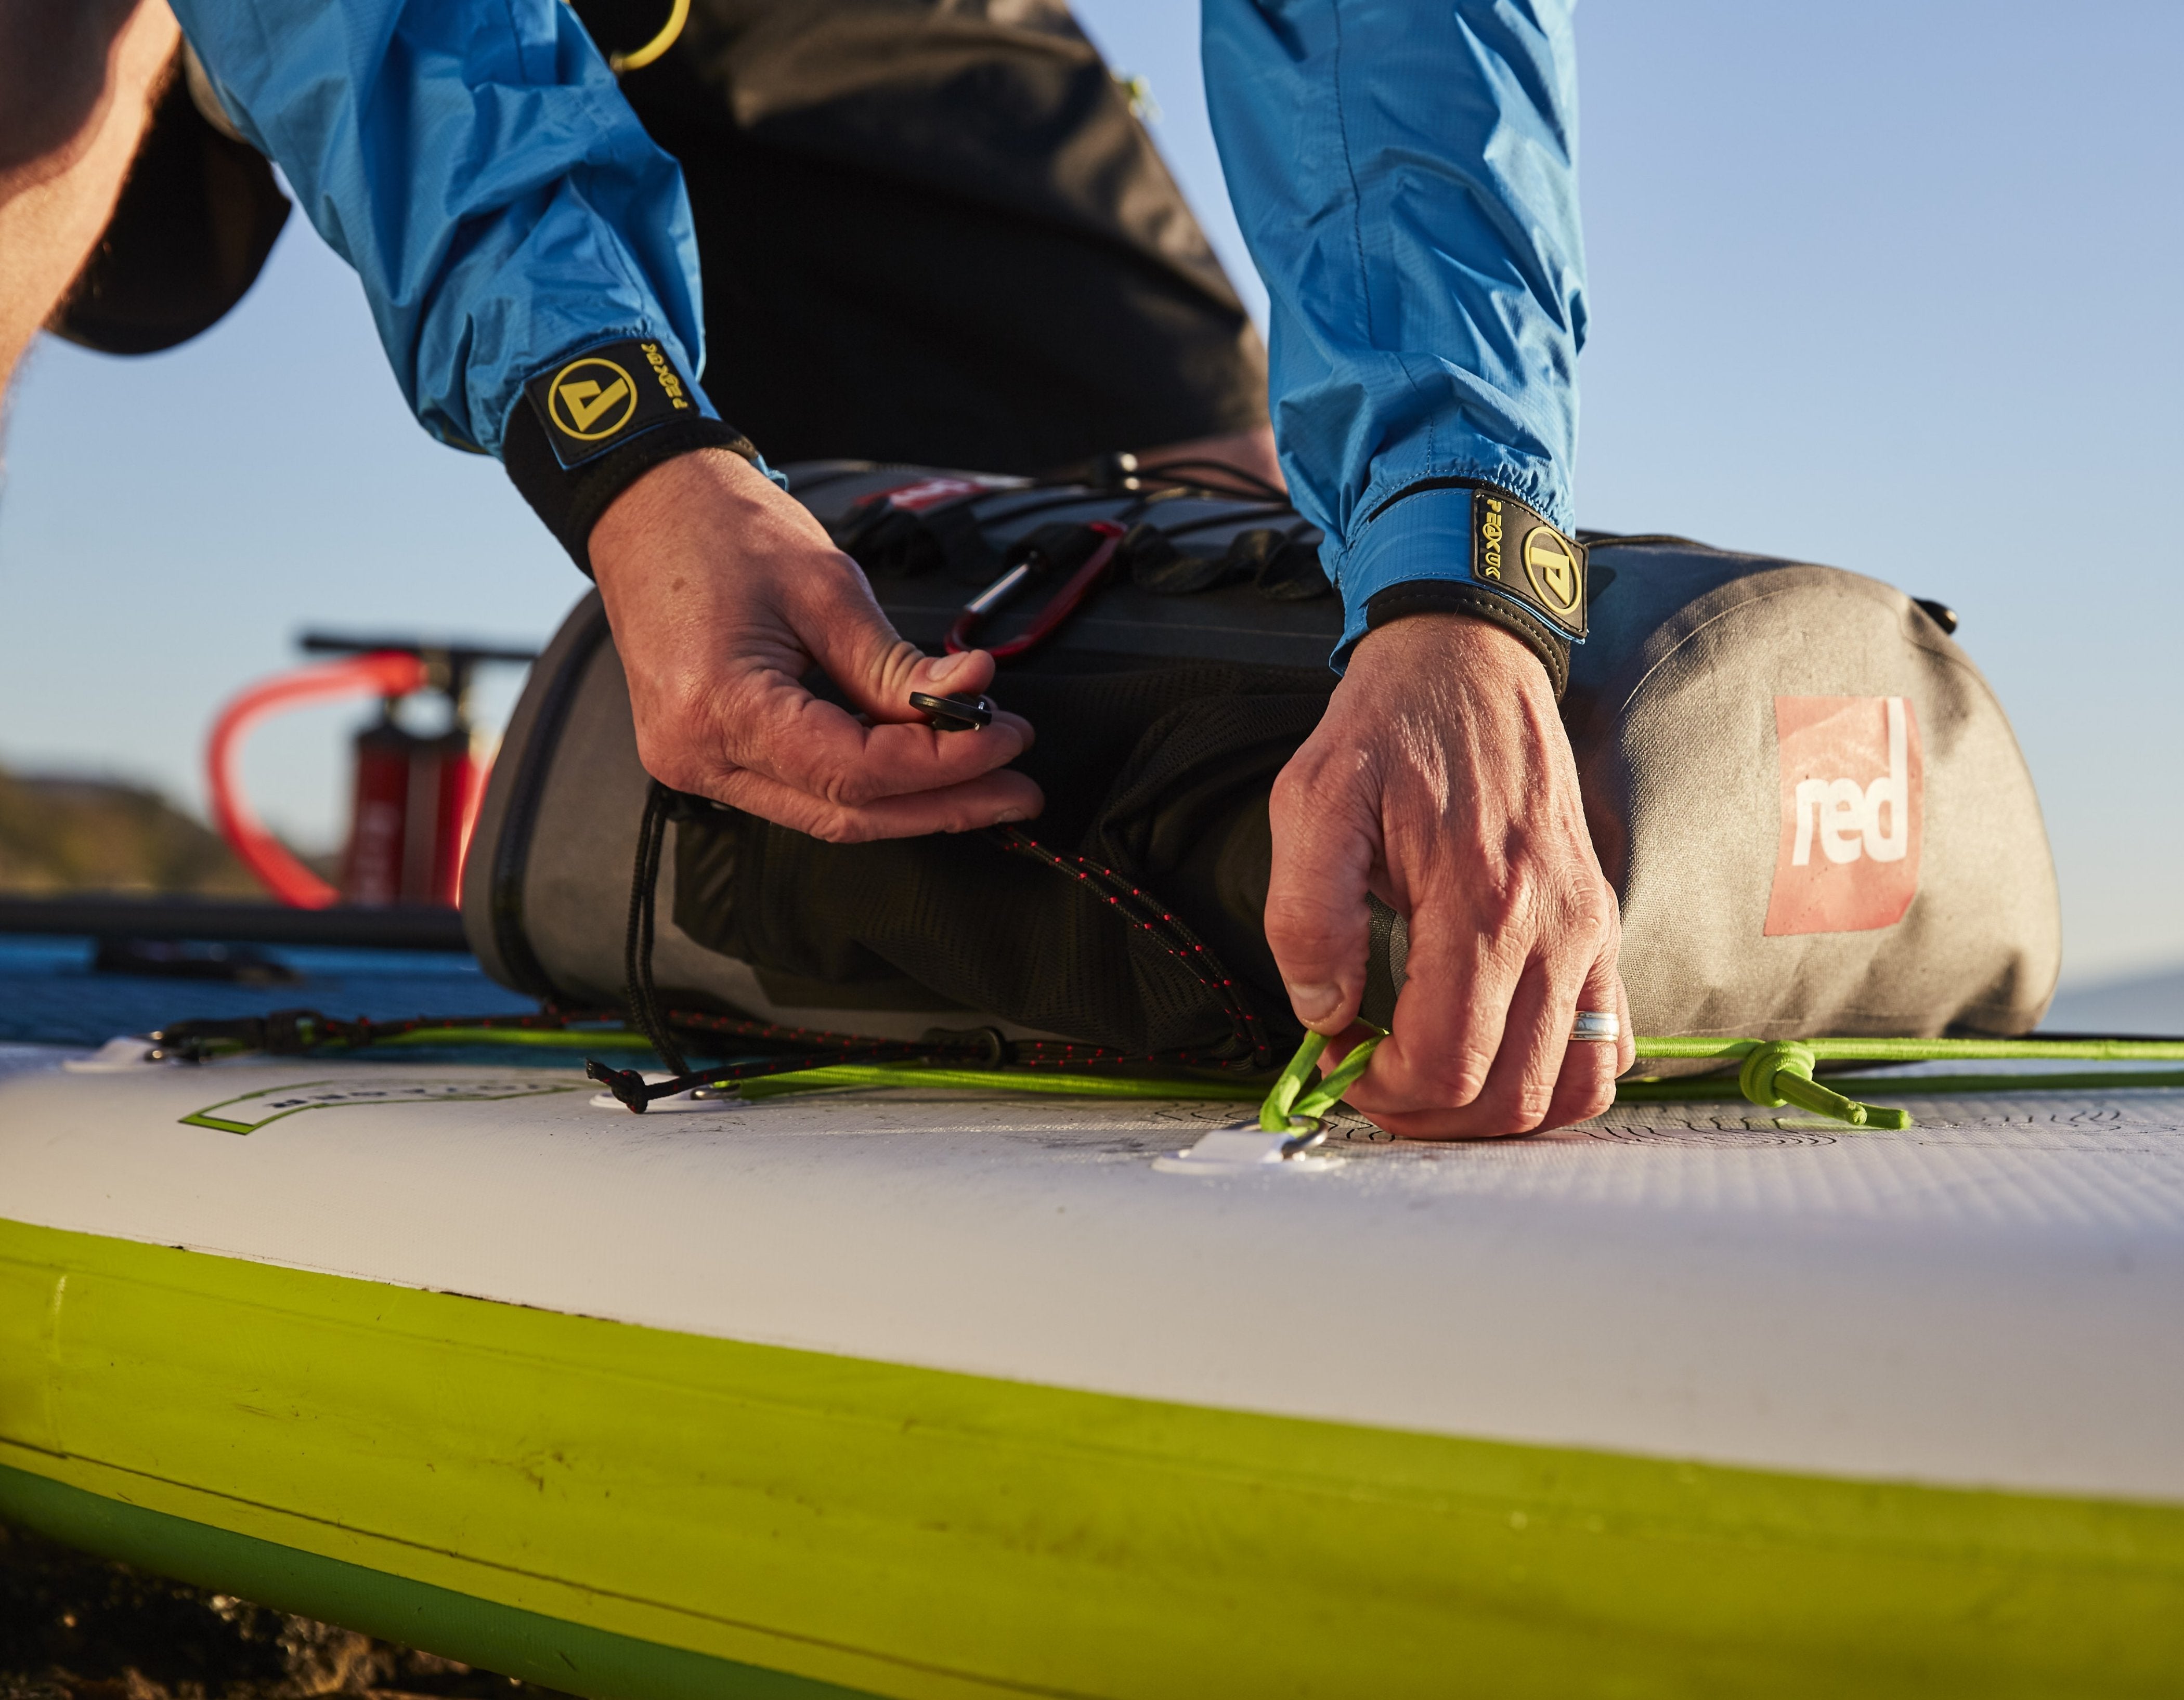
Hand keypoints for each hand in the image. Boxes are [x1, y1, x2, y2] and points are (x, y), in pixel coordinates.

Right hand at [589, 448, 1042, 840]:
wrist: (647, 508)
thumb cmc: (715, 529)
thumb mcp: (823, 587)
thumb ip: (896, 663)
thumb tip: (971, 698)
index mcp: (719, 707)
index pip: (855, 771)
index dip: (944, 763)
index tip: (1005, 736)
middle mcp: (698, 755)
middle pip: (845, 814)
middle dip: (944, 804)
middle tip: (1017, 787)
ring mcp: (696, 765)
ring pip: (827, 815)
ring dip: (914, 802)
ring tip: (987, 779)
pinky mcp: (708, 758)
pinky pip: (801, 792)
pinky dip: (867, 784)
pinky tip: (922, 768)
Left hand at [1265, 614, 1633, 1135]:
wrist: (1468, 662)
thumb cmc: (1390, 730)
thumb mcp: (1313, 802)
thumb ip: (1307, 915)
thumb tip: (1324, 1014)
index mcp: (1482, 901)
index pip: (1446, 1062)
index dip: (1380, 1090)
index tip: (1338, 1062)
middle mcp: (1555, 927)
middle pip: (1507, 1094)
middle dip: (1427, 1115)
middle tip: (1371, 1080)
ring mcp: (1590, 931)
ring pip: (1565, 1089)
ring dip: (1491, 1113)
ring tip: (1428, 1079)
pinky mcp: (1601, 927)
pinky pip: (1608, 1046)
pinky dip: (1553, 1078)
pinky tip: (1491, 1055)